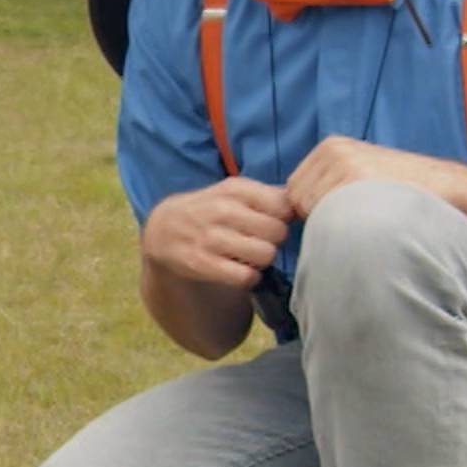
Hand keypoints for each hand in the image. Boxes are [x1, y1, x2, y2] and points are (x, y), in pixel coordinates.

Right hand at [138, 178, 294, 288]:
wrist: (163, 229)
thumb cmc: (208, 208)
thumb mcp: (233, 191)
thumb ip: (267, 193)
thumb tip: (302, 195)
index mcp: (235, 189)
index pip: (282, 204)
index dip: (285, 217)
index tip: (275, 221)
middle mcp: (222, 211)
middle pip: (277, 231)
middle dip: (275, 239)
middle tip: (262, 241)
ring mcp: (211, 238)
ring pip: (265, 254)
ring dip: (263, 259)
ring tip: (252, 256)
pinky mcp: (202, 264)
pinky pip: (245, 276)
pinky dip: (249, 277)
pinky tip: (242, 271)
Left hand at [284, 136, 466, 218]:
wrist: (443, 186)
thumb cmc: (399, 189)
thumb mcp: (358, 173)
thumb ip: (326, 183)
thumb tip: (290, 207)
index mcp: (330, 146)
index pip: (293, 187)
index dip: (309, 208)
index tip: (336, 214)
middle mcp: (332, 149)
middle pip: (296, 197)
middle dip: (313, 214)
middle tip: (348, 218)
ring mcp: (343, 162)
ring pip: (308, 207)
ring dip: (326, 220)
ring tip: (359, 217)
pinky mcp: (355, 177)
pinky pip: (324, 212)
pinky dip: (338, 223)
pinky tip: (363, 219)